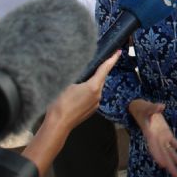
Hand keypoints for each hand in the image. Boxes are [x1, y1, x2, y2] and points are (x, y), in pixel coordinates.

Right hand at [21, 51, 120, 176]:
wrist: (58, 124)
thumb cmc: (60, 104)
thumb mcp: (67, 84)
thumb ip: (78, 76)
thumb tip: (82, 71)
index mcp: (93, 86)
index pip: (105, 69)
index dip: (112, 59)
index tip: (118, 52)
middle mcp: (98, 95)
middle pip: (101, 78)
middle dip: (99, 71)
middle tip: (94, 63)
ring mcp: (96, 104)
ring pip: (97, 87)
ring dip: (92, 82)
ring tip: (80, 80)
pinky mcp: (92, 109)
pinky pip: (93, 96)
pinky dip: (89, 91)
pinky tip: (78, 92)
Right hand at [129, 100, 176, 176]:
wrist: (141, 108)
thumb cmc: (141, 108)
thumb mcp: (146, 107)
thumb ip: (153, 108)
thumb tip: (161, 106)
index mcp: (149, 135)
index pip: (153, 148)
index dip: (158, 156)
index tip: (163, 165)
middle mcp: (156, 140)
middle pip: (163, 154)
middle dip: (170, 164)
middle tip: (176, 176)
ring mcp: (162, 138)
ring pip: (170, 151)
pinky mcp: (167, 134)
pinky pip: (175, 143)